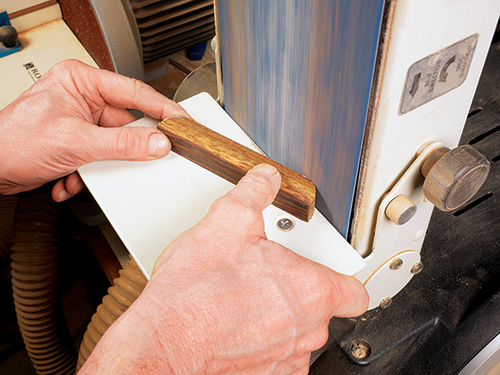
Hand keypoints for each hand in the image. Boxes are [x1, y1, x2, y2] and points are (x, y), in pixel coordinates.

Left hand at [0, 59, 187, 199]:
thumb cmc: (13, 142)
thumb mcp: (76, 142)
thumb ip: (122, 143)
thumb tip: (157, 143)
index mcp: (82, 81)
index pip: (135, 92)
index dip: (163, 108)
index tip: (182, 122)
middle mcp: (84, 98)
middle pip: (127, 123)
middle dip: (124, 148)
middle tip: (142, 157)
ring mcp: (82, 121)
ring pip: (115, 145)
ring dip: (101, 165)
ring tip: (83, 169)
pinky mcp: (79, 142)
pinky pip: (103, 156)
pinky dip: (89, 173)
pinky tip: (69, 176)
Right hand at [79, 164, 367, 374]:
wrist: (165, 342)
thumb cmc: (196, 293)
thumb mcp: (227, 221)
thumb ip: (254, 193)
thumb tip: (265, 180)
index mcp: (311, 289)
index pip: (355, 290)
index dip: (342, 277)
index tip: (325, 269)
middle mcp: (308, 330)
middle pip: (321, 309)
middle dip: (297, 291)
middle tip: (266, 275)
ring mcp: (288, 359)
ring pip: (297, 334)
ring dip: (278, 318)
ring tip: (245, 300)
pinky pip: (276, 358)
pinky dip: (262, 343)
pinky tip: (236, 327)